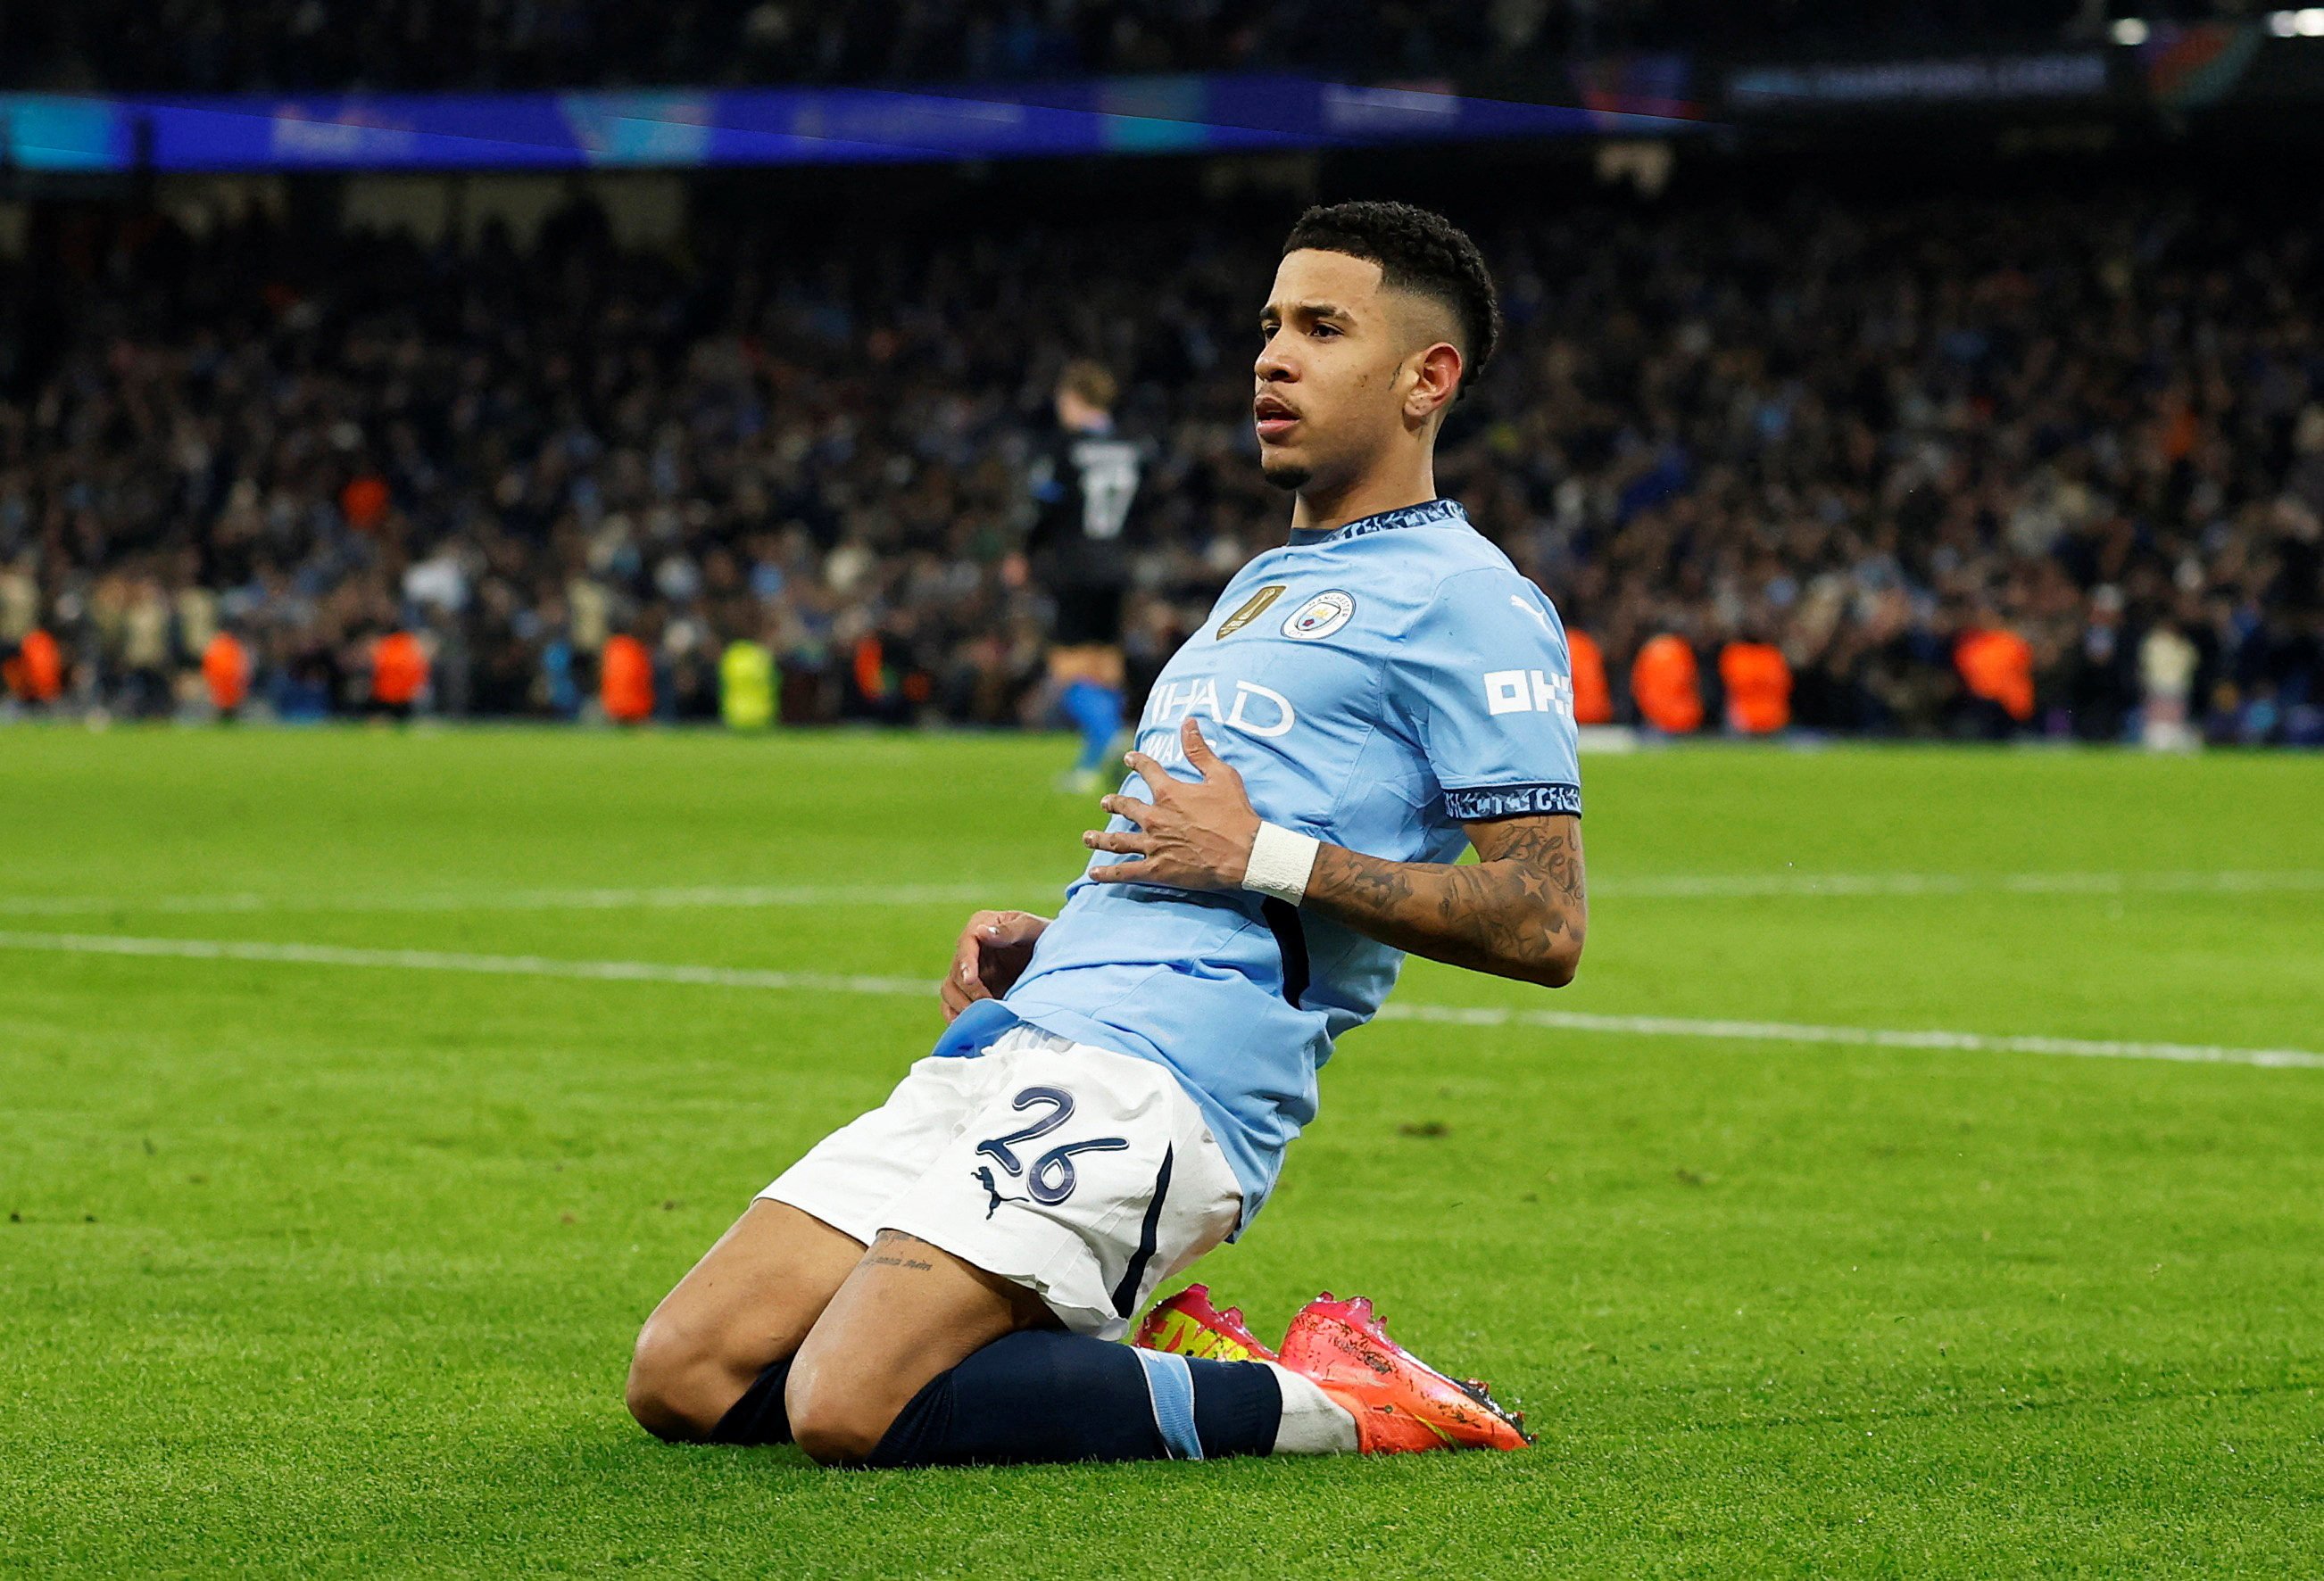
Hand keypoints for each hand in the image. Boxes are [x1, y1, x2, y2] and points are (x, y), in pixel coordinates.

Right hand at [939, 909, 1049, 1021]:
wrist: (1058, 959)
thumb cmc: (1046, 936)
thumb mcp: (1033, 929)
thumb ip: (1010, 930)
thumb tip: (981, 933)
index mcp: (980, 926)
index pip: (965, 944)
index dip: (966, 963)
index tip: (971, 980)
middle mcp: (969, 949)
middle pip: (956, 972)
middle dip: (970, 991)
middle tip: (990, 1005)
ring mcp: (968, 973)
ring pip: (949, 991)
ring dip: (962, 1006)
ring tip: (982, 1019)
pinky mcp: (969, 993)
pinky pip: (951, 1006)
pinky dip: (956, 1017)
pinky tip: (970, 1027)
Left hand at [1083, 718, 1261, 890]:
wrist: (1244, 853)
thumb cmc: (1236, 814)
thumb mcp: (1221, 775)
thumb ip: (1199, 750)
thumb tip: (1188, 722)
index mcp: (1169, 793)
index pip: (1148, 771)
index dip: (1137, 762)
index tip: (1129, 758)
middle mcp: (1155, 818)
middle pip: (1126, 807)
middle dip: (1114, 803)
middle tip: (1105, 802)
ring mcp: (1153, 845)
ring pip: (1118, 840)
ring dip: (1100, 839)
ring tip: (1088, 838)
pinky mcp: (1157, 870)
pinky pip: (1126, 871)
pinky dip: (1108, 874)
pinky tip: (1094, 874)